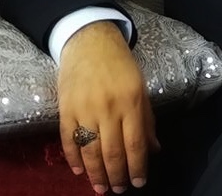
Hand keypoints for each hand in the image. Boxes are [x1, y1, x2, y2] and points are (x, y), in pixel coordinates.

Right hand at [58, 21, 159, 193]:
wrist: (90, 41)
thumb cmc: (120, 64)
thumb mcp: (140, 87)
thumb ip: (147, 119)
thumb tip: (154, 149)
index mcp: (131, 101)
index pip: (135, 143)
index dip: (137, 167)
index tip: (138, 183)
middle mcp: (109, 107)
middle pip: (112, 152)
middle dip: (117, 176)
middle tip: (118, 191)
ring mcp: (85, 109)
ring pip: (90, 151)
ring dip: (95, 174)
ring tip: (101, 188)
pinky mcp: (66, 109)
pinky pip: (69, 140)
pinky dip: (73, 158)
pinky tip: (78, 171)